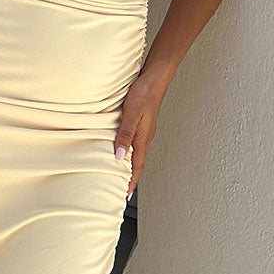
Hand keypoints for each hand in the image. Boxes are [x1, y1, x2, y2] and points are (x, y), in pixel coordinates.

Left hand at [114, 71, 165, 198]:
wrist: (154, 78)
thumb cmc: (144, 94)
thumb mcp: (131, 115)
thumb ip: (125, 136)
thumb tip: (119, 156)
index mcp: (143, 138)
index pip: (137, 166)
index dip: (132, 181)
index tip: (126, 195)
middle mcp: (145, 136)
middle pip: (137, 161)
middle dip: (130, 176)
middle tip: (121, 188)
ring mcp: (144, 129)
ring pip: (135, 151)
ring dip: (128, 163)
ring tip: (119, 171)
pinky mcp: (141, 121)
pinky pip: (133, 140)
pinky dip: (127, 148)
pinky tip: (121, 146)